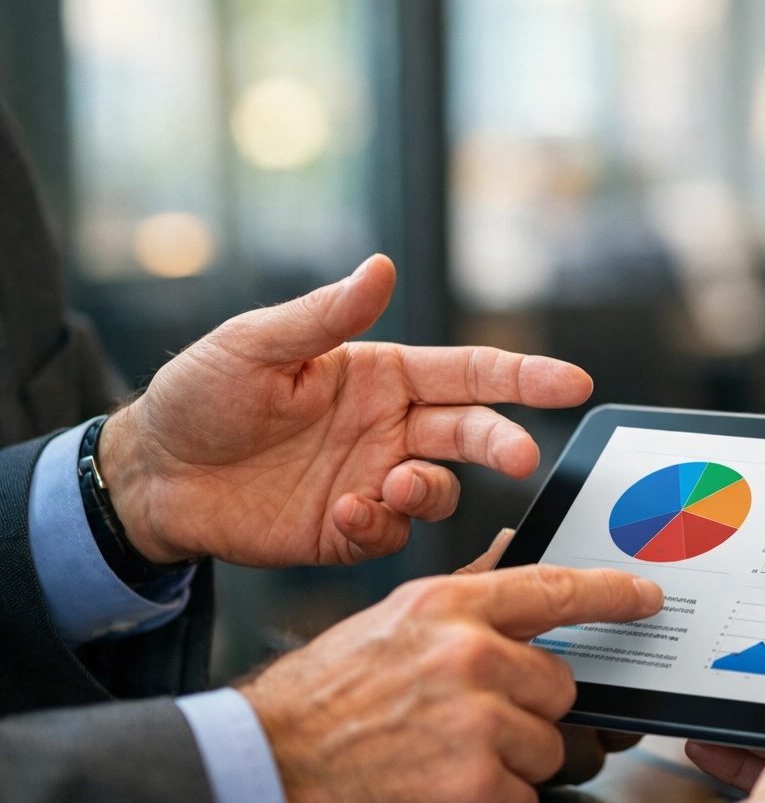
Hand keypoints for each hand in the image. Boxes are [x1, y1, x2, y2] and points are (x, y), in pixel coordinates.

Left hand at [97, 254, 591, 565]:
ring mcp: (373, 480)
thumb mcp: (255, 344)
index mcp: (380, 375)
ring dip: (429, 492)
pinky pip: (392, 535)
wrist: (153, 477)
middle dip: (503, 442)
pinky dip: (379, 528)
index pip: (468, 371)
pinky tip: (341, 514)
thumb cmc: (200, 397)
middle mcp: (389, 427)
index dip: (523, 375)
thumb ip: (325, 313)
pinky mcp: (350, 530)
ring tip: (388, 490)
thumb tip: (382, 267)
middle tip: (520, 457)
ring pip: (440, 490)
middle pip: (471, 432)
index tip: (573, 383)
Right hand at [240, 560, 663, 802]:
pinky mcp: (473, 788)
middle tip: (475, 726)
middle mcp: (471, 656)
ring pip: (549, 750)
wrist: (262, 767)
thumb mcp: (393, 620)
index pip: (556, 590)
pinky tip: (441, 793)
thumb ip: (466, 592)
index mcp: (451, 608)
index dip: (613, 595)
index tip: (648, 598)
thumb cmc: (324, 698)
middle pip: (561, 688)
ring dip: (512, 766)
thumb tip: (516, 555)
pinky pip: (524, 802)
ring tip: (447, 759)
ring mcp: (475, 722)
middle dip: (532, 714)